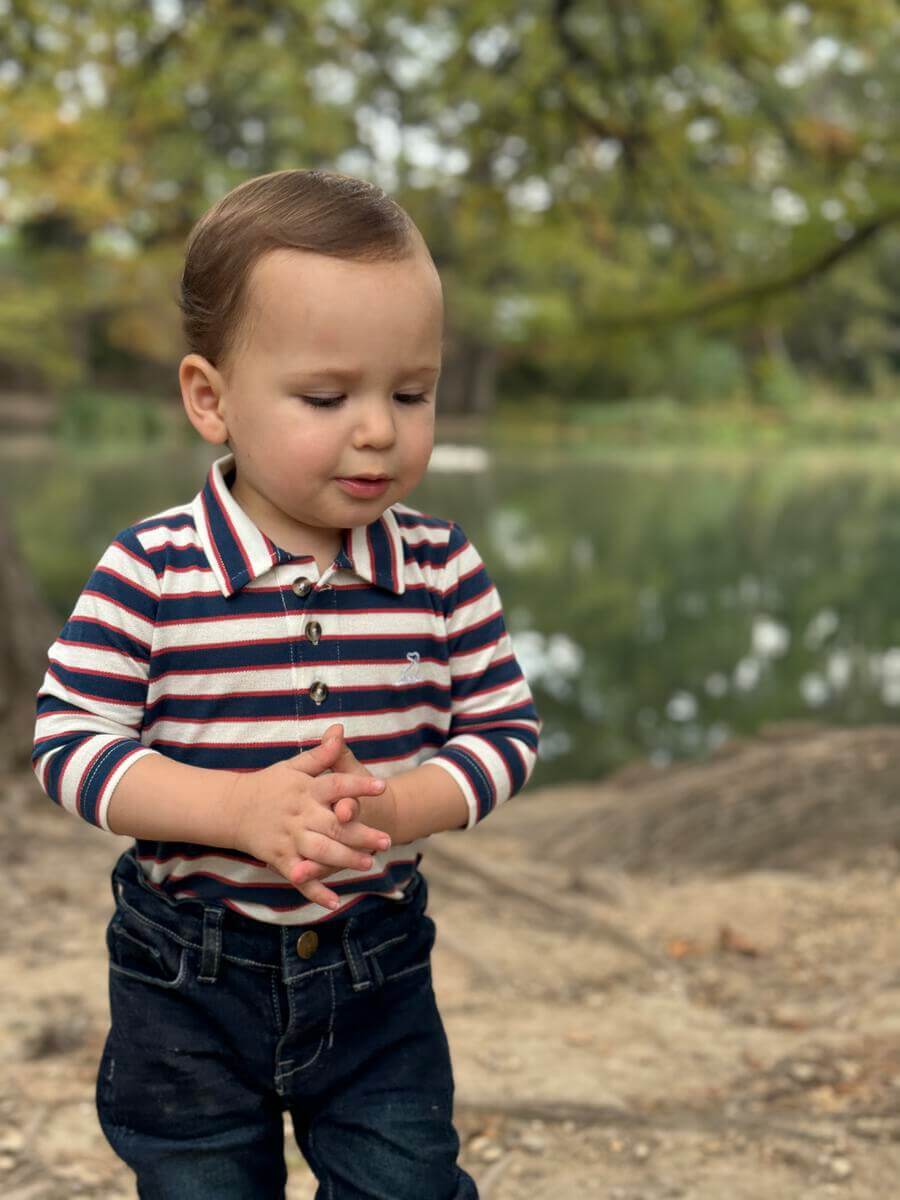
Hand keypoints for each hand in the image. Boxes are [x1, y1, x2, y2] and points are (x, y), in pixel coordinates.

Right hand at [226, 724, 391, 908]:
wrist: (232, 808)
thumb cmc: (270, 785)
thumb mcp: (294, 766)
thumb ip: (321, 754)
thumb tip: (340, 730)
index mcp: (305, 789)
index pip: (335, 784)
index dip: (358, 786)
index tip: (382, 787)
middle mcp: (299, 814)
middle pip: (333, 825)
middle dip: (360, 834)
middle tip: (386, 841)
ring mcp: (289, 838)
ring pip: (320, 851)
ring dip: (344, 860)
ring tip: (368, 864)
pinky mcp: (280, 859)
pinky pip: (299, 877)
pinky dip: (315, 891)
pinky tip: (334, 901)